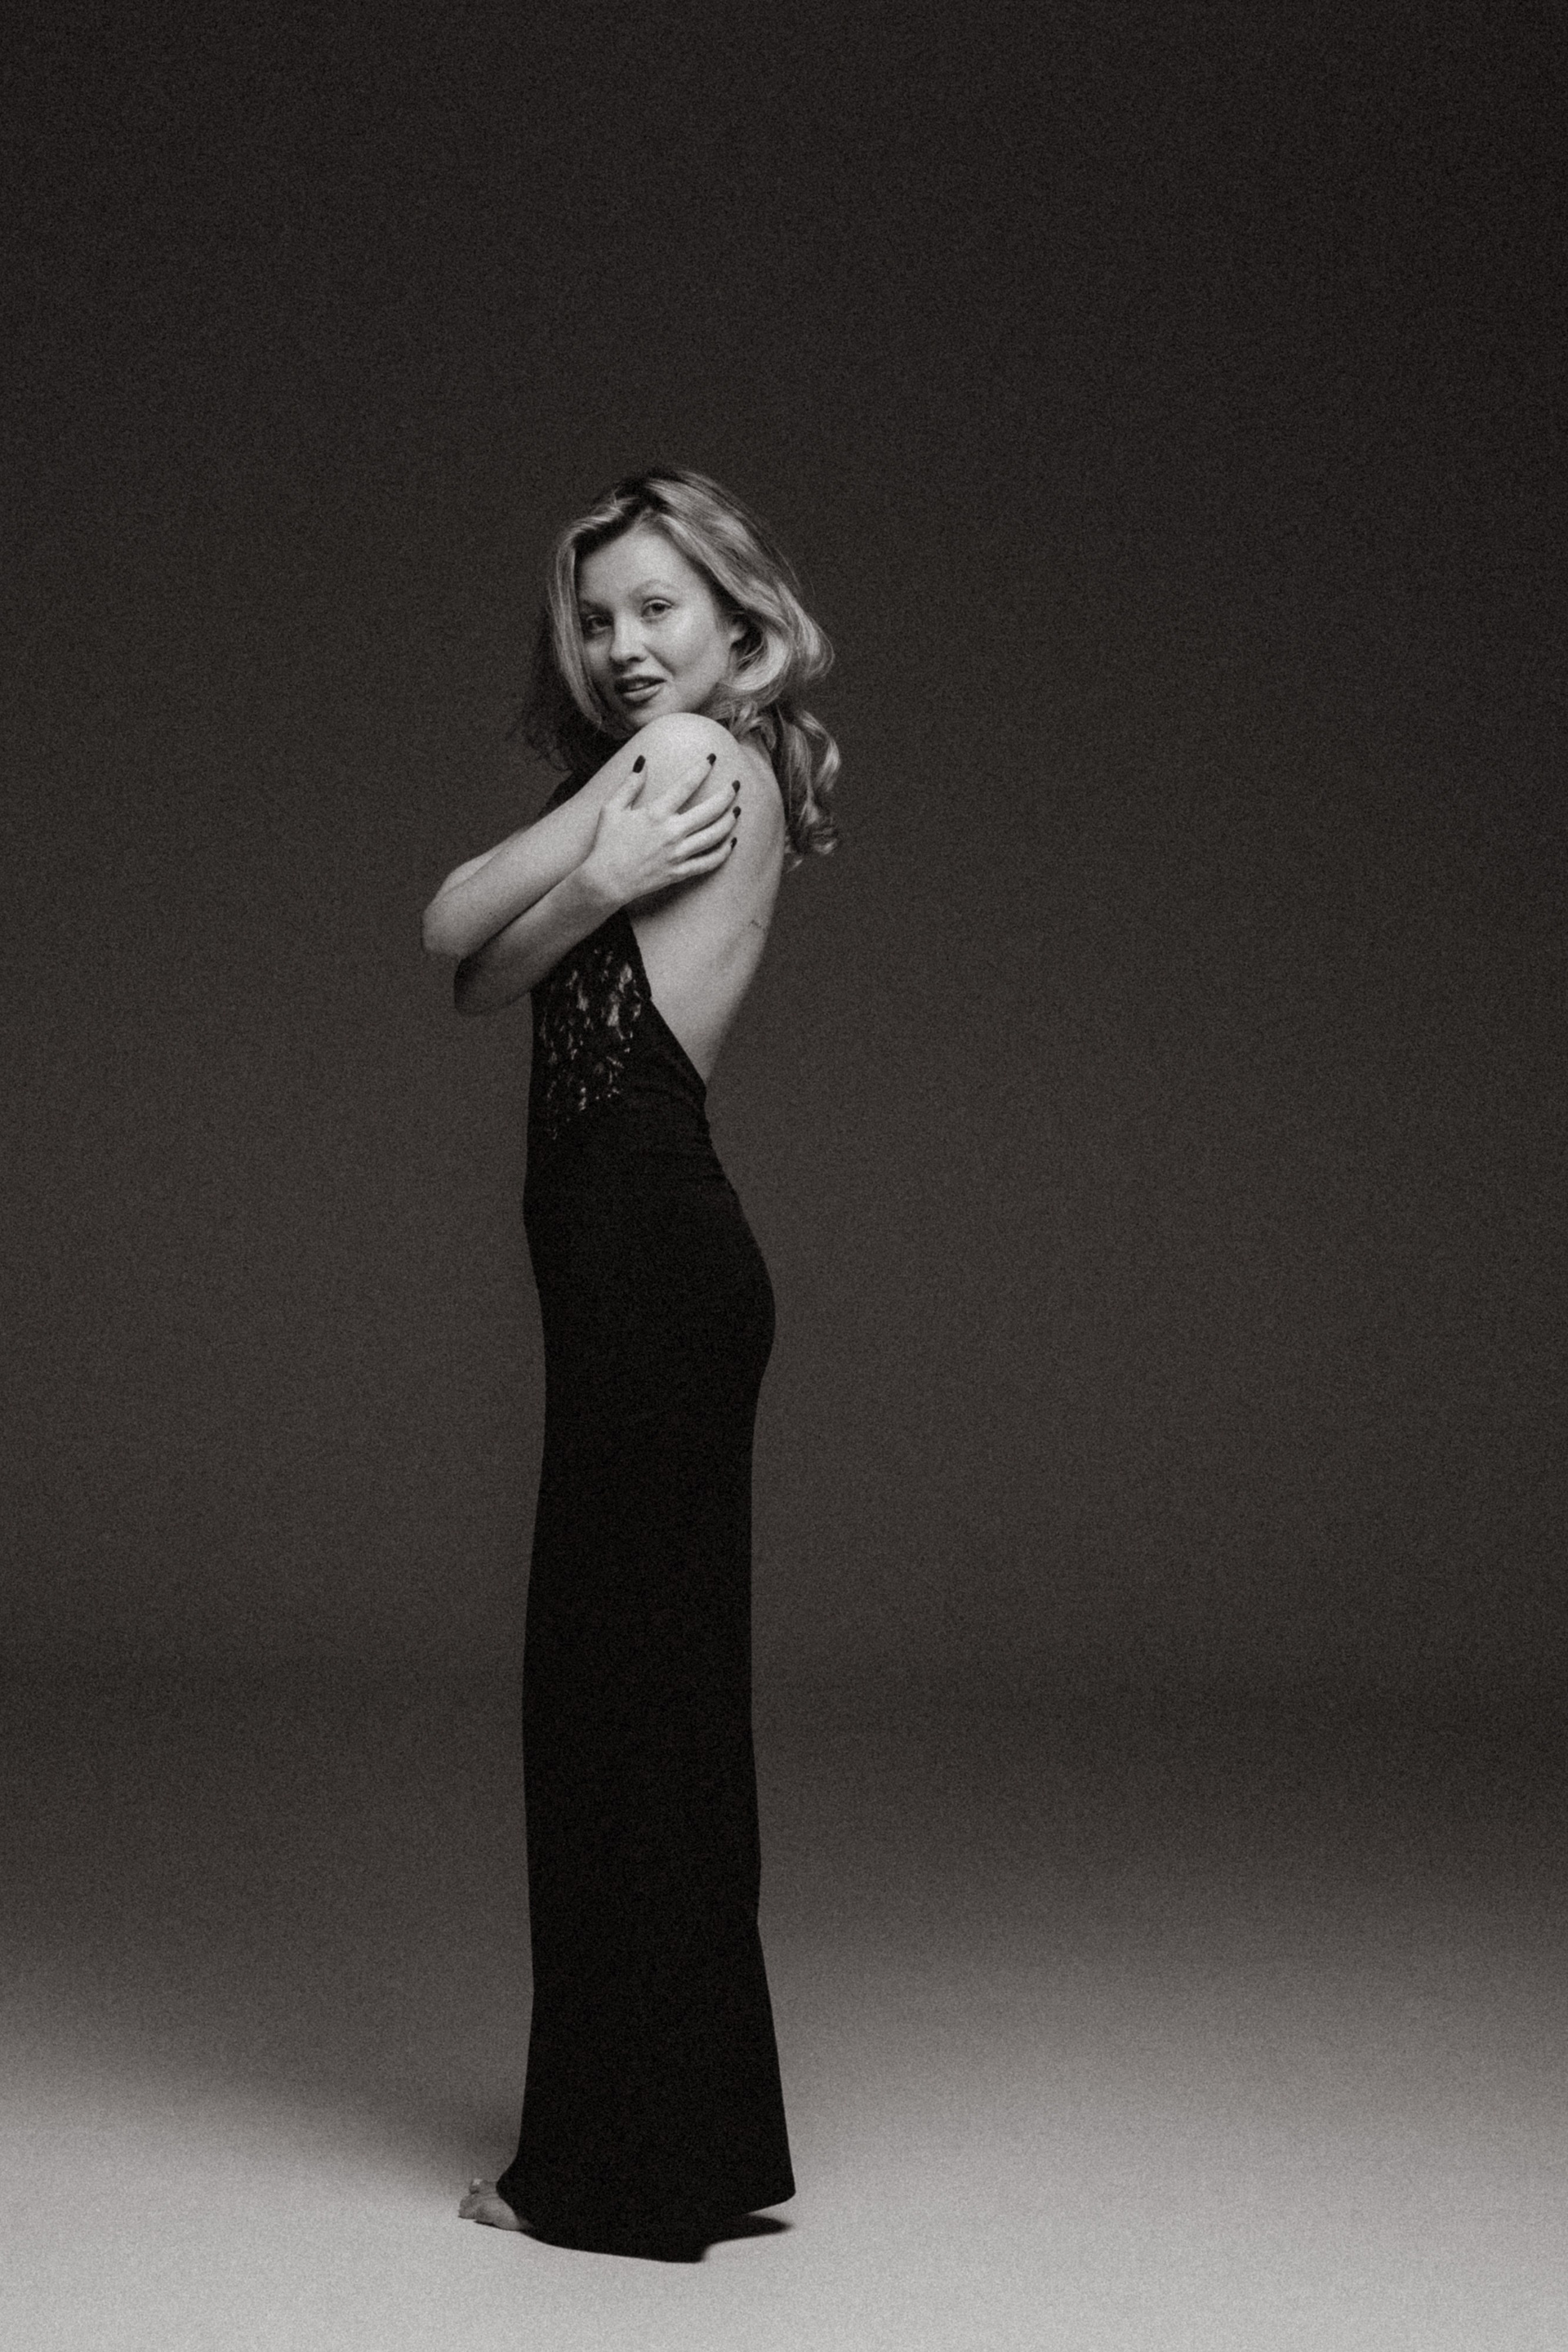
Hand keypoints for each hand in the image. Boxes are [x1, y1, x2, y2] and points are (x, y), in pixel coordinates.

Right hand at [582, 753, 739, 905]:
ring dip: (730, 821)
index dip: (702, 768)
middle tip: (736, 784)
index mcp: (656, 813)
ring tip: (737, 810)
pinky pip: (709, 862)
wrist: (606, 881)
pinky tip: (732, 842)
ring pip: (715, 835)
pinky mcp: (680, 872)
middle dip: (727, 794)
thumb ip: (630, 784)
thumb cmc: (607, 843)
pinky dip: (724, 852)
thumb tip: (643, 761)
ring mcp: (678, 854)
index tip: (713, 757)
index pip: (687, 784)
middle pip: (711, 810)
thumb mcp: (611, 808)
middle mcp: (672, 832)